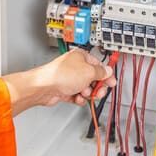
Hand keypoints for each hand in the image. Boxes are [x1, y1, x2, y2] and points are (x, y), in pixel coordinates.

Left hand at [3, 49, 117, 115]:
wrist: (44, 87)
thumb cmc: (61, 75)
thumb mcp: (88, 72)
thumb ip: (101, 72)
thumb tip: (107, 71)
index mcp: (81, 57)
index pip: (99, 65)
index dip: (106, 75)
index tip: (111, 82)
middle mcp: (75, 66)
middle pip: (93, 78)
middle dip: (96, 87)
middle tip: (98, 92)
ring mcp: (69, 79)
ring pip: (85, 88)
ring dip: (87, 93)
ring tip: (83, 93)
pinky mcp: (64, 89)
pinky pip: (77, 95)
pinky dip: (78, 98)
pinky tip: (77, 98)